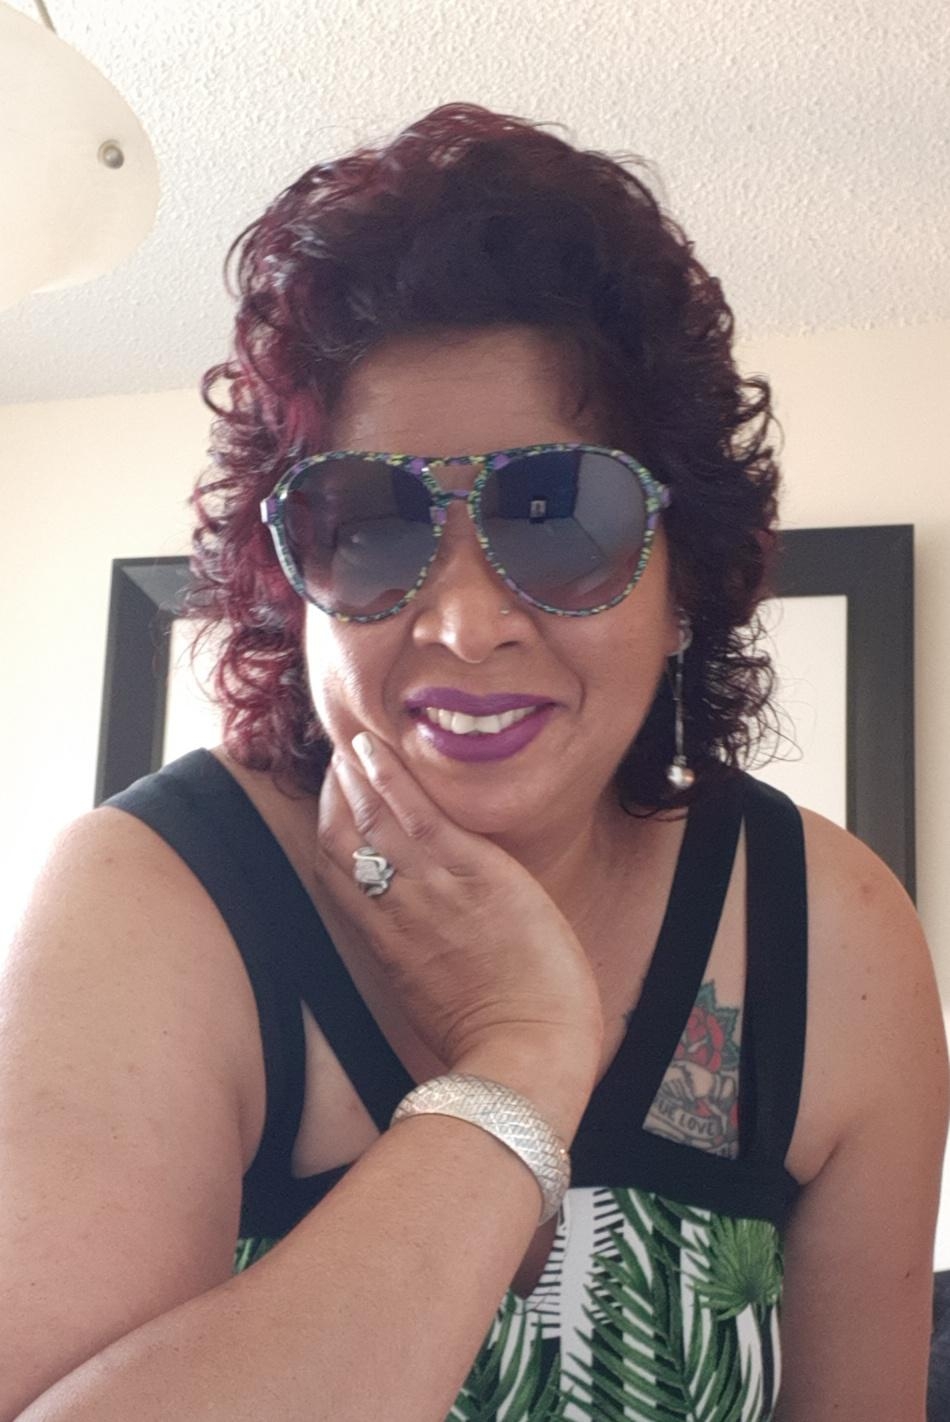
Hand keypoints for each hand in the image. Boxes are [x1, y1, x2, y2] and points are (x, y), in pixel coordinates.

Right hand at [315, 733, 603, 1126]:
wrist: (525, 1054)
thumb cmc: (494, 1040)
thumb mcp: (437, 1001)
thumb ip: (423, 964)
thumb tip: (430, 947)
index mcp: (385, 946)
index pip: (336, 877)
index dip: (327, 832)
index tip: (329, 801)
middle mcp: (393, 913)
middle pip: (343, 842)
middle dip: (335, 795)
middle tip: (337, 760)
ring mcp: (428, 890)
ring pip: (372, 820)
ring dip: (357, 776)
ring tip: (355, 744)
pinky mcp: (470, 874)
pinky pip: (417, 815)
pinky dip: (390, 778)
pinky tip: (377, 750)